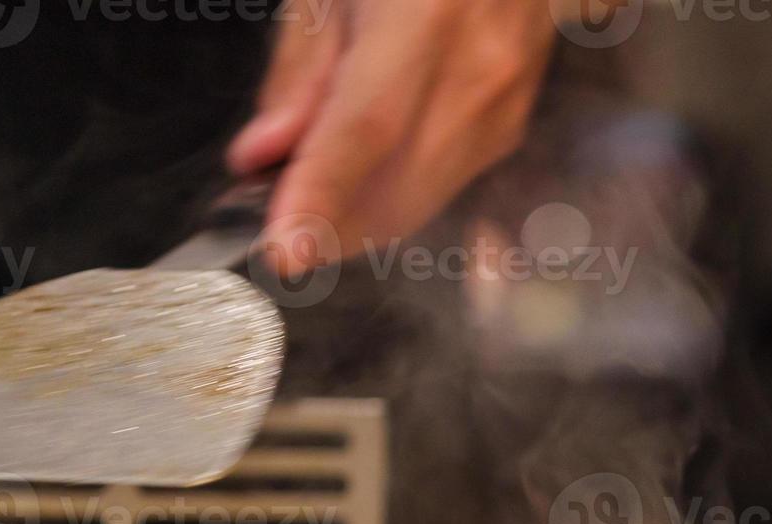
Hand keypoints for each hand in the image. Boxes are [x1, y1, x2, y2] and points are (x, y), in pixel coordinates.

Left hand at [229, 0, 557, 279]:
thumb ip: (298, 68)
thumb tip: (262, 158)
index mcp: (428, 13)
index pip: (368, 128)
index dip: (321, 194)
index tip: (283, 252)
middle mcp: (482, 67)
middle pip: (397, 187)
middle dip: (325, 225)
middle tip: (268, 210)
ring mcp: (506, 106)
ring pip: (417, 204)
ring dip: (353, 218)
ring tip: (308, 183)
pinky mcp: (509, 130)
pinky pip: (437, 189)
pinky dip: (387, 196)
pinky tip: (359, 169)